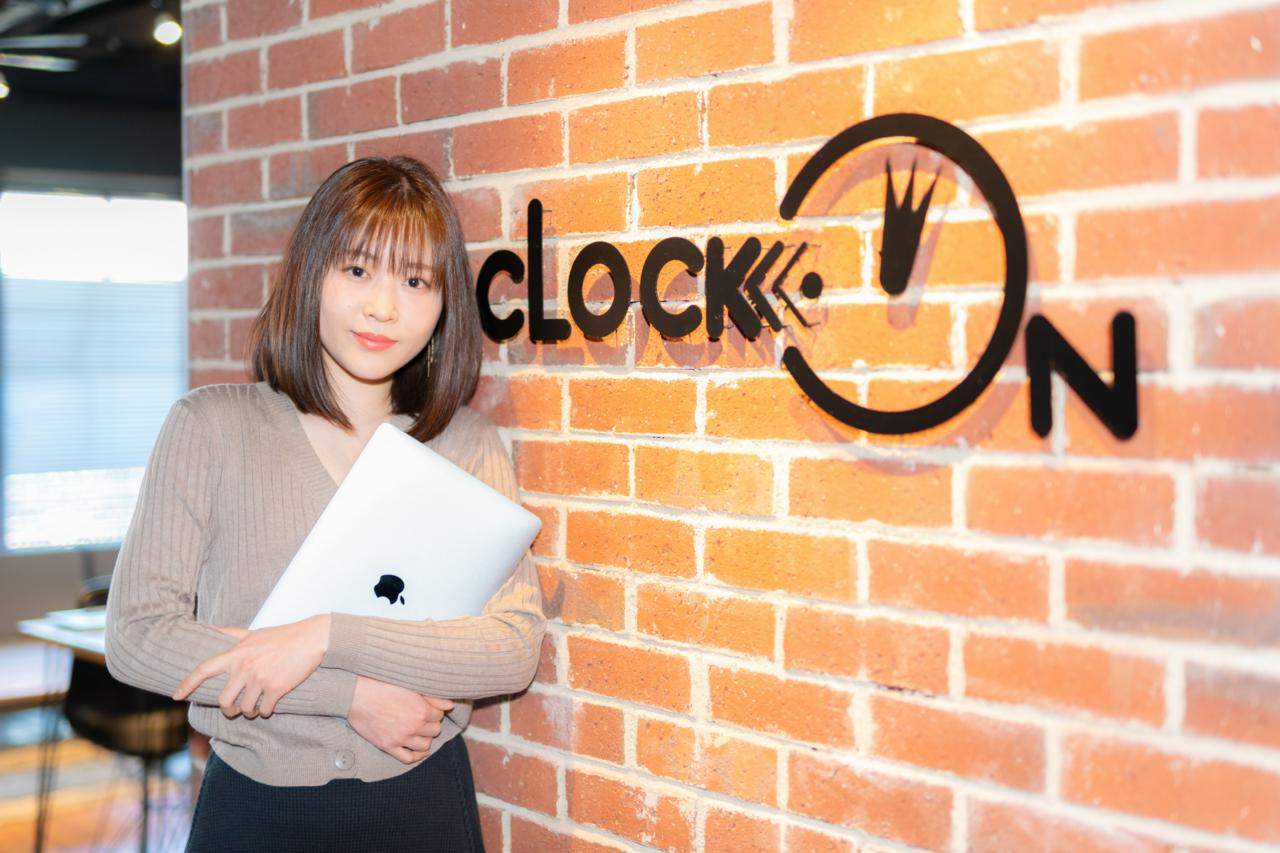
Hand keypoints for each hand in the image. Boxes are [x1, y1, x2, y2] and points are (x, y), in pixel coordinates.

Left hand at [173, 615, 330, 718]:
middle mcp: (245, 667)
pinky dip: (266, 712)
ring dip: (250, 712)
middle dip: (228, 710)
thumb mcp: (253, 633)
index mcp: (236, 653)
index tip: (176, 696)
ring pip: (245, 709)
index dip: (187, 684)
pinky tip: (271, 705)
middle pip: (224, 701)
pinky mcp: (277, 689)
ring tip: (256, 708)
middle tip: (234, 710)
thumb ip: (232, 634)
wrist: (311, 639)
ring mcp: (260, 679)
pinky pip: (264, 710)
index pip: (204, 669)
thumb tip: (211, 628)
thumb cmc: (282, 635)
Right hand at [347, 675, 454, 764]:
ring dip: (425, 738)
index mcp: (422, 710)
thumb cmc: (382, 685)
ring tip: (420, 731)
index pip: (439, 715)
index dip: (435, 711)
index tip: (428, 708)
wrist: (356, 695)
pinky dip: (416, 756)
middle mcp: (414, 726)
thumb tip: (450, 705)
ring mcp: (401, 738)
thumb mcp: (410, 686)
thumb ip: (433, 697)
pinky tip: (417, 749)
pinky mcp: (388, 746)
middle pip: (435, 730)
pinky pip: (408, 758)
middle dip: (431, 724)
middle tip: (423, 718)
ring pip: (425, 745)